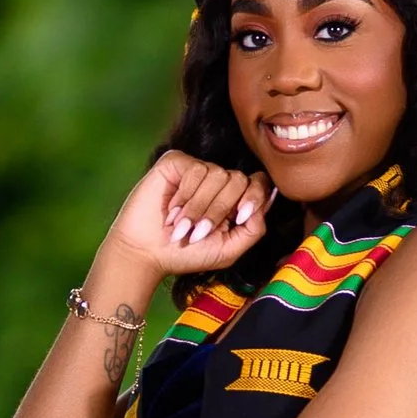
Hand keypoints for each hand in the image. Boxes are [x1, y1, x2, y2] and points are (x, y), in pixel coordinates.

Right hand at [100, 150, 272, 282]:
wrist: (145, 253)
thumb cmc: (186, 254)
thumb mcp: (229, 250)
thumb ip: (254, 228)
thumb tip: (270, 197)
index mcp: (233, 200)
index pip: (258, 183)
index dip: (254, 197)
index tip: (241, 217)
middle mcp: (218, 182)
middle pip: (239, 179)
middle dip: (220, 210)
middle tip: (197, 232)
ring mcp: (197, 170)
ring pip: (218, 174)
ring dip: (199, 207)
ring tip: (181, 226)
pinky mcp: (176, 162)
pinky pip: (196, 169)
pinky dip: (185, 195)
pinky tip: (171, 210)